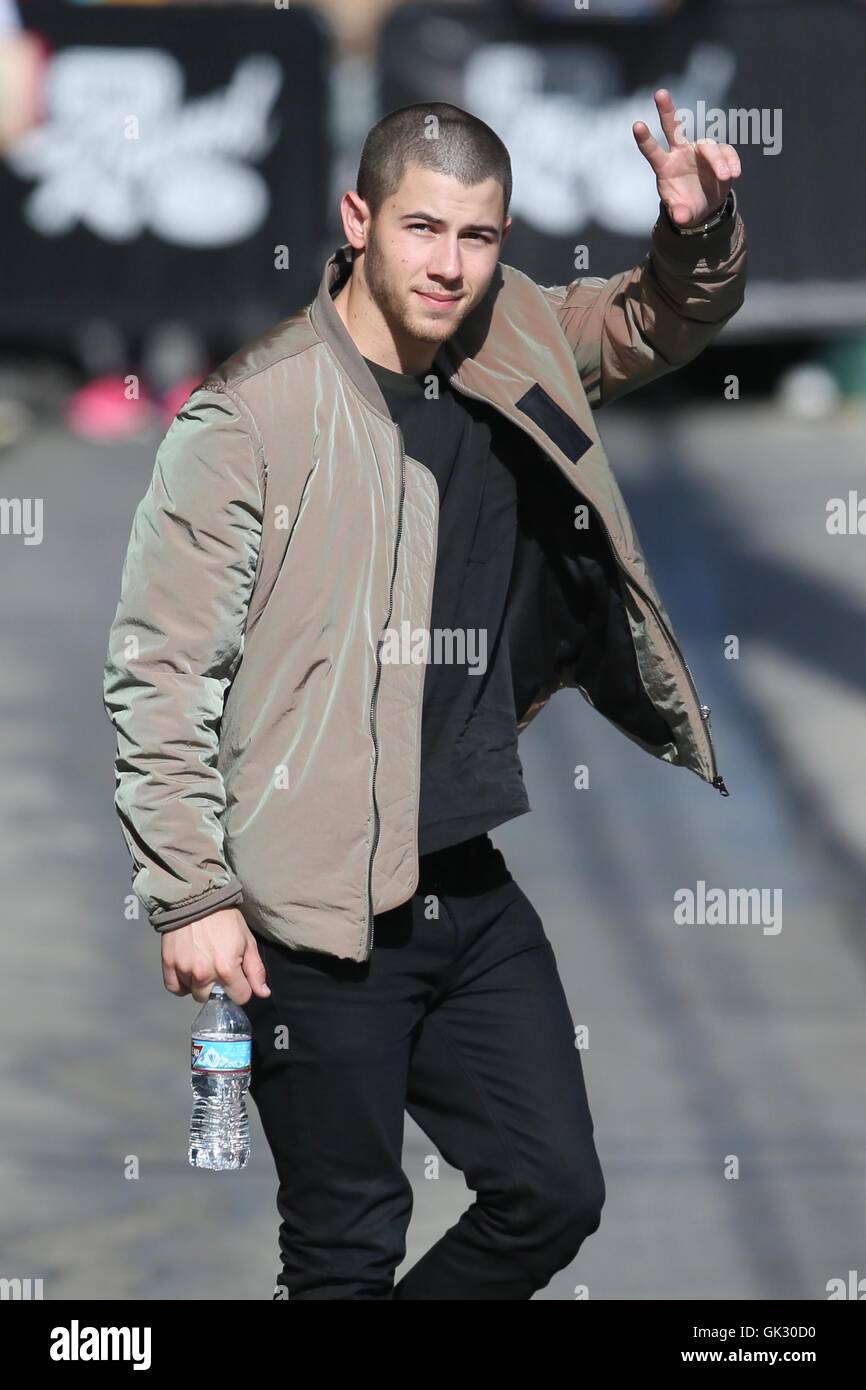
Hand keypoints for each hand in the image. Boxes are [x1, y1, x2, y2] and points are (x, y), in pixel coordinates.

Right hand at [160, 907, 271, 1005]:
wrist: (197, 899)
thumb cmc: (225, 919)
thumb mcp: (247, 941)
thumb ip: (255, 970)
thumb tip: (263, 993)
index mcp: (227, 969)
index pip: (239, 997)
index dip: (242, 989)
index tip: (238, 977)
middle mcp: (204, 974)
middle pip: (211, 998)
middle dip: (217, 987)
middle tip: (217, 969)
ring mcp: (184, 970)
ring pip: (192, 993)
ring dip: (198, 984)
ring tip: (202, 965)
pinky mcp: (168, 963)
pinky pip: (173, 987)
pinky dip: (180, 984)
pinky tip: (187, 973)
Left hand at [632, 88, 740, 228]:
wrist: (706, 206)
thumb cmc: (687, 207)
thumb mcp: (682, 215)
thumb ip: (679, 214)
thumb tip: (679, 217)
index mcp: (665, 167)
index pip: (653, 151)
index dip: (645, 139)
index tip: (636, 125)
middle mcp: (681, 153)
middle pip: (673, 128)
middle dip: (666, 110)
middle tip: (659, 93)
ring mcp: (700, 152)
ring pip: (708, 146)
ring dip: (718, 160)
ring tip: (726, 177)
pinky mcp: (719, 154)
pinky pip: (727, 153)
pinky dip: (731, 162)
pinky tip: (734, 175)